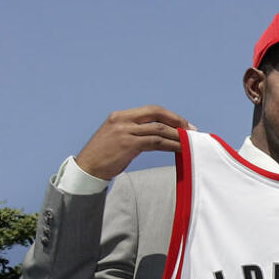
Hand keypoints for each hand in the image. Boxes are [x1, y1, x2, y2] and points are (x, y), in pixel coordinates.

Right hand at [75, 106, 193, 179]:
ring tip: (189, 142)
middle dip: (177, 121)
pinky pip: (156, 142)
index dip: (170, 115)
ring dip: (177, 135)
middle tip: (191, 130)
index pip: (151, 110)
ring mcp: (124, 131)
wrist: (87, 168)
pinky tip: (180, 149)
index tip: (183, 124)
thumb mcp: (118, 137)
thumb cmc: (104, 155)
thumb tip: (160, 134)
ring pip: (159, 129)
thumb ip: (135, 131)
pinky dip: (171, 145)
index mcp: (120, 116)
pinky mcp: (128, 144)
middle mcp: (122, 120)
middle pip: (157, 113)